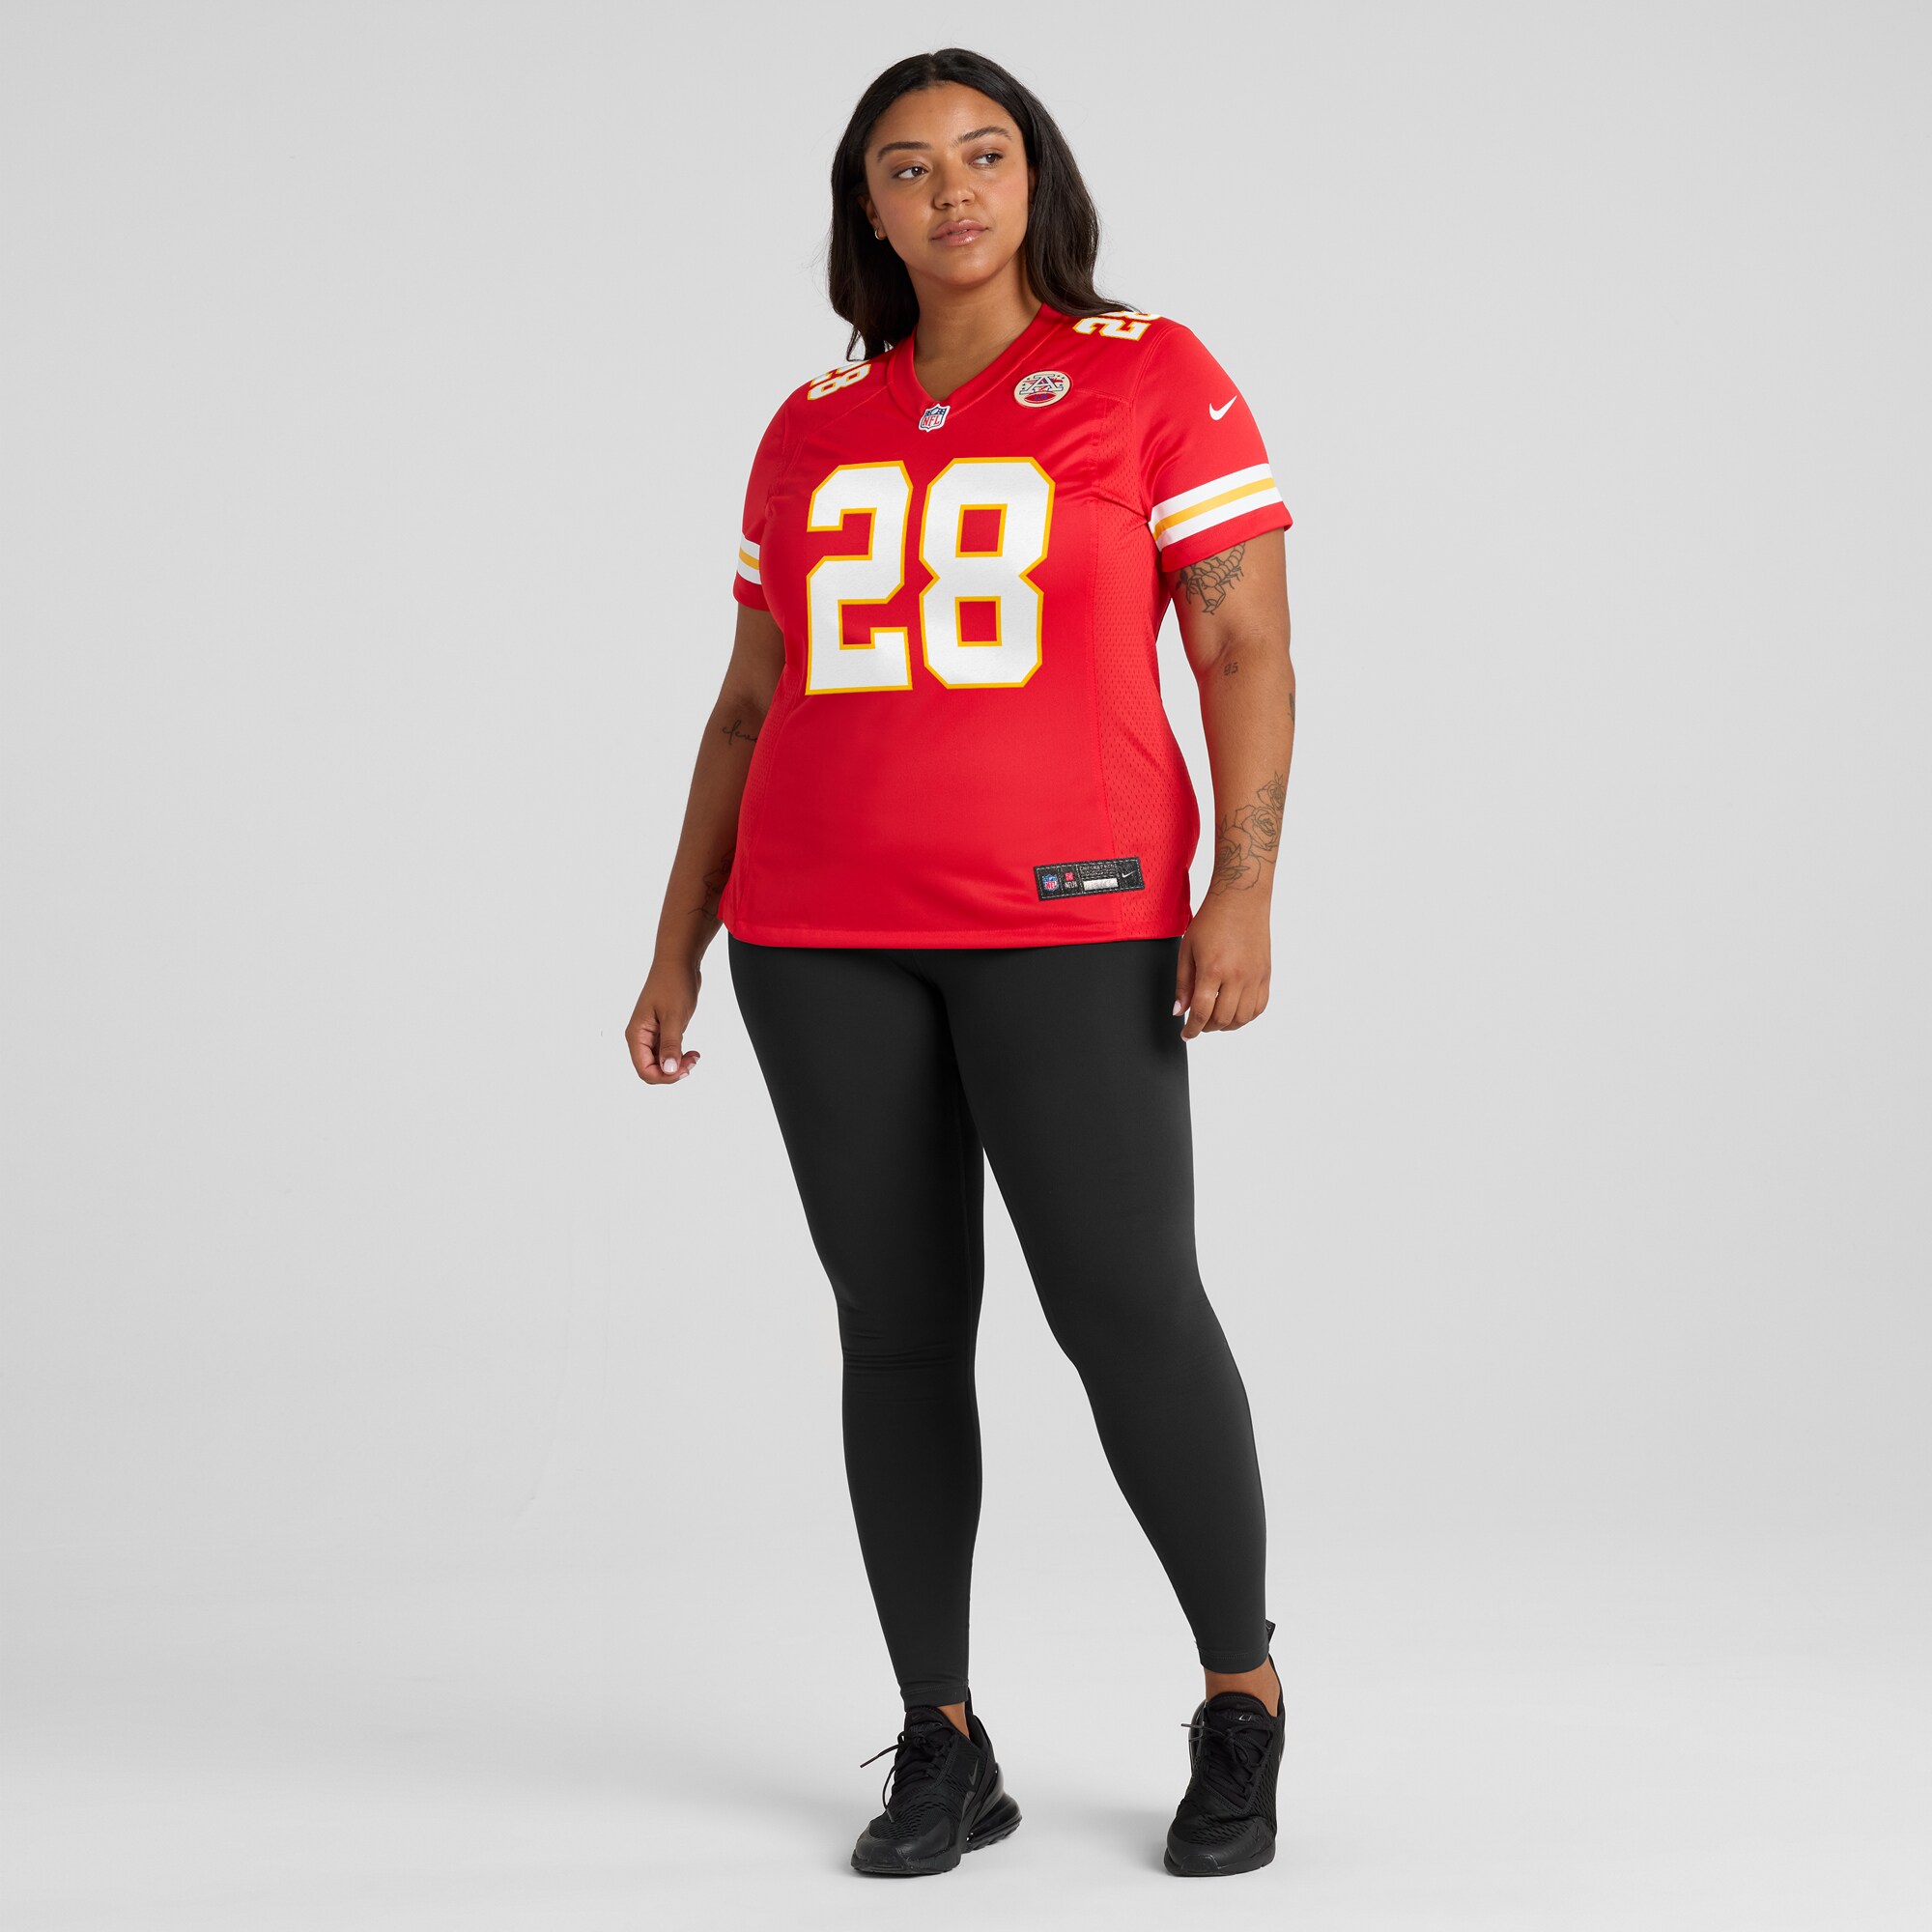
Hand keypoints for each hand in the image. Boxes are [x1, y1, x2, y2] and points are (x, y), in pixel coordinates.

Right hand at [625, 957, 703, 1083]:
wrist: (679, 962)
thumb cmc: (673, 983)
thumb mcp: (674, 1016)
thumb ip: (671, 1045)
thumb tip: (668, 1070)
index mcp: (636, 1034)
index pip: (644, 1070)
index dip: (664, 1077)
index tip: (684, 1069)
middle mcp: (641, 1037)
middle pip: (652, 1069)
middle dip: (672, 1072)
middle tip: (693, 1061)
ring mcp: (652, 1034)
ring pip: (661, 1062)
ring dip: (678, 1065)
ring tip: (695, 1056)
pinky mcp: (663, 1030)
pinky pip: (668, 1052)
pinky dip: (680, 1056)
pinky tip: (693, 1052)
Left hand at [1173, 898, 1270, 1038]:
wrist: (1241, 900)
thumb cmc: (1212, 920)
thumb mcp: (1187, 950)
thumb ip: (1183, 984)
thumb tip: (1179, 1010)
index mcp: (1212, 970)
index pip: (1201, 1012)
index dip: (1191, 1029)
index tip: (1186, 1034)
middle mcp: (1236, 976)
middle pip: (1222, 1019)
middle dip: (1207, 1028)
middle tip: (1199, 1024)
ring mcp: (1254, 976)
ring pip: (1243, 1018)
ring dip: (1227, 1025)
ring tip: (1216, 1019)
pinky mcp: (1265, 974)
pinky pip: (1259, 1006)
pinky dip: (1246, 1016)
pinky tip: (1235, 1011)